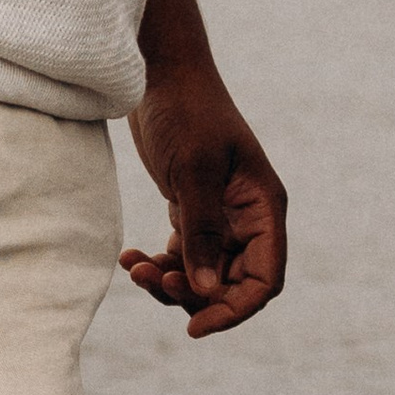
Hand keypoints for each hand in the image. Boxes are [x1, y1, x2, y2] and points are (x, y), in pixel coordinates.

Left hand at [122, 67, 287, 337]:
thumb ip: (203, 233)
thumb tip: (208, 293)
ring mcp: (220, 214)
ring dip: (170, 281)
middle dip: (194, 294)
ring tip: (134, 268)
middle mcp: (246, 215)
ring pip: (203, 275)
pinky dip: (157, 263)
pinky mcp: (192, 209)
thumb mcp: (195, 170)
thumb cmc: (186, 109)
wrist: (159, 69)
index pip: (264, 279)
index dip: (236, 310)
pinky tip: (129, 257)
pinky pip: (182, 256)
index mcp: (262, 205)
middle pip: (232, 284)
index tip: (194, 325)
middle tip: (154, 282)